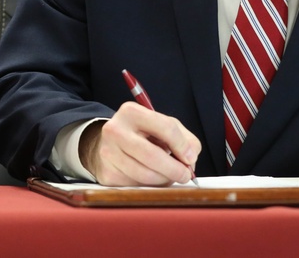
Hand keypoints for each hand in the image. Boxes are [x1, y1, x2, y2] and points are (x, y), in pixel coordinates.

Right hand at [79, 101, 200, 185]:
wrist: (108, 144)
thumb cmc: (140, 134)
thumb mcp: (162, 126)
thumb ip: (184, 138)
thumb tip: (190, 159)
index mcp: (132, 112)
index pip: (165, 127)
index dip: (182, 146)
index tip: (190, 159)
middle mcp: (115, 130)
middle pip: (152, 155)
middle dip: (174, 169)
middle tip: (185, 175)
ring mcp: (108, 153)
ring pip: (144, 175)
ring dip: (164, 180)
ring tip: (169, 176)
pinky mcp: (107, 173)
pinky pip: (135, 186)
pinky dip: (150, 186)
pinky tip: (152, 178)